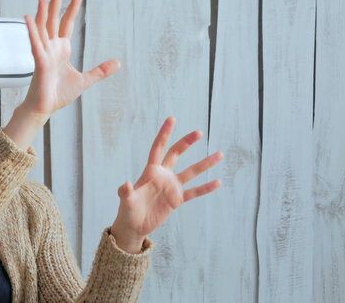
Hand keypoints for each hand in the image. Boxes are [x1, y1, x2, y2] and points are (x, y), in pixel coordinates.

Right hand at [21, 0, 120, 120]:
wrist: (45, 108)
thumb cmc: (58, 95)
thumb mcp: (85, 80)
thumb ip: (100, 71)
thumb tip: (117, 63)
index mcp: (61, 49)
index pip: (67, 22)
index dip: (72, 7)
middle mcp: (51, 47)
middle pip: (53, 19)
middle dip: (56, 1)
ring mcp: (44, 53)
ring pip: (42, 27)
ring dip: (42, 11)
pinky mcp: (39, 62)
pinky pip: (35, 43)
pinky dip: (32, 30)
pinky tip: (29, 17)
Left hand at [110, 116, 223, 252]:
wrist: (134, 225)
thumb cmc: (127, 211)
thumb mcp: (126, 201)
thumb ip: (125, 192)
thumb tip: (125, 184)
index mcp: (150, 171)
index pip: (158, 148)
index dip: (165, 134)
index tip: (172, 119)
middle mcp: (163, 175)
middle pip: (176, 154)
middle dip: (186, 143)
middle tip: (198, 132)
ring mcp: (171, 187)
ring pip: (190, 172)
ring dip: (204, 164)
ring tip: (219, 154)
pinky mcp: (176, 200)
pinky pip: (194, 192)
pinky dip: (205, 188)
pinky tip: (218, 182)